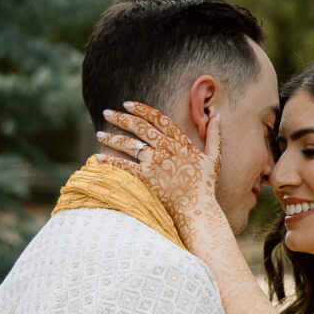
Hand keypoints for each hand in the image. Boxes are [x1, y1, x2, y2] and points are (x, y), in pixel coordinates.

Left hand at [98, 102, 220, 232]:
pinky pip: (124, 166)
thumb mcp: (215, 158)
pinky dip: (110, 161)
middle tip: (107, 112)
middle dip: (122, 118)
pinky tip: (97, 157)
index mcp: (181, 142)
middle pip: (140, 127)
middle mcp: (167, 148)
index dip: (142, 109)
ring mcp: (156, 162)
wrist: (198, 209)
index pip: (159, 119)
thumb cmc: (206, 186)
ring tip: (99, 133)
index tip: (128, 104)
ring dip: (112, 137)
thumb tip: (217, 116)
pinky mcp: (147, 178)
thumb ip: (215, 136)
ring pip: (130, 144)